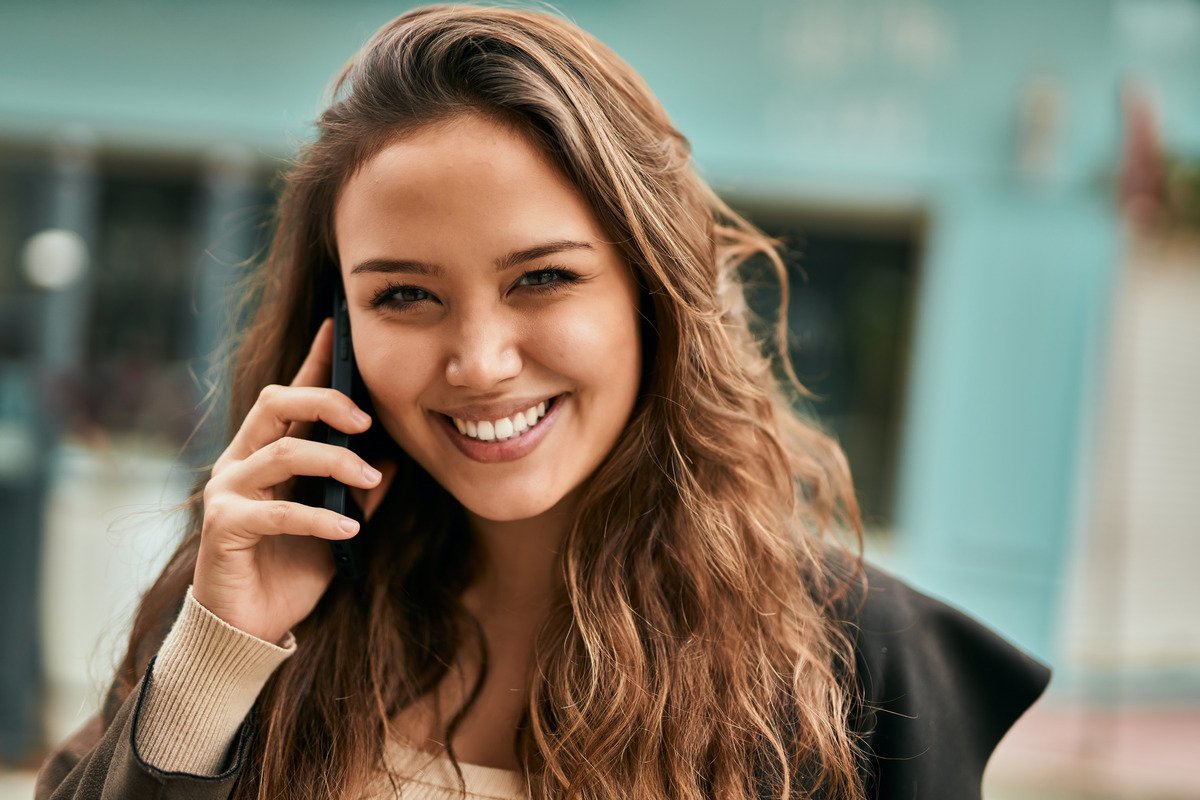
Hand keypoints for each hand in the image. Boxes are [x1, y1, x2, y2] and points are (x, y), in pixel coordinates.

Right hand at [193, 319, 394, 643]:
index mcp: (267, 454)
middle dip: (326, 402)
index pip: (291, 396)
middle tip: (366, 421)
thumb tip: (392, 458)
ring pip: (283, 452)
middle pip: (276, 403)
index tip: (338, 327)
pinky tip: (349, 532)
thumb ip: (358, 493)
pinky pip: (276, 511)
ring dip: (335, 462)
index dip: (314, 361)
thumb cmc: (290, 571)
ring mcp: (227, 491)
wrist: (248, 628)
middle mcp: (241, 462)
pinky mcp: (222, 526)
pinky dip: (319, 518)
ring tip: (370, 480)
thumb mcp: (338, 527)